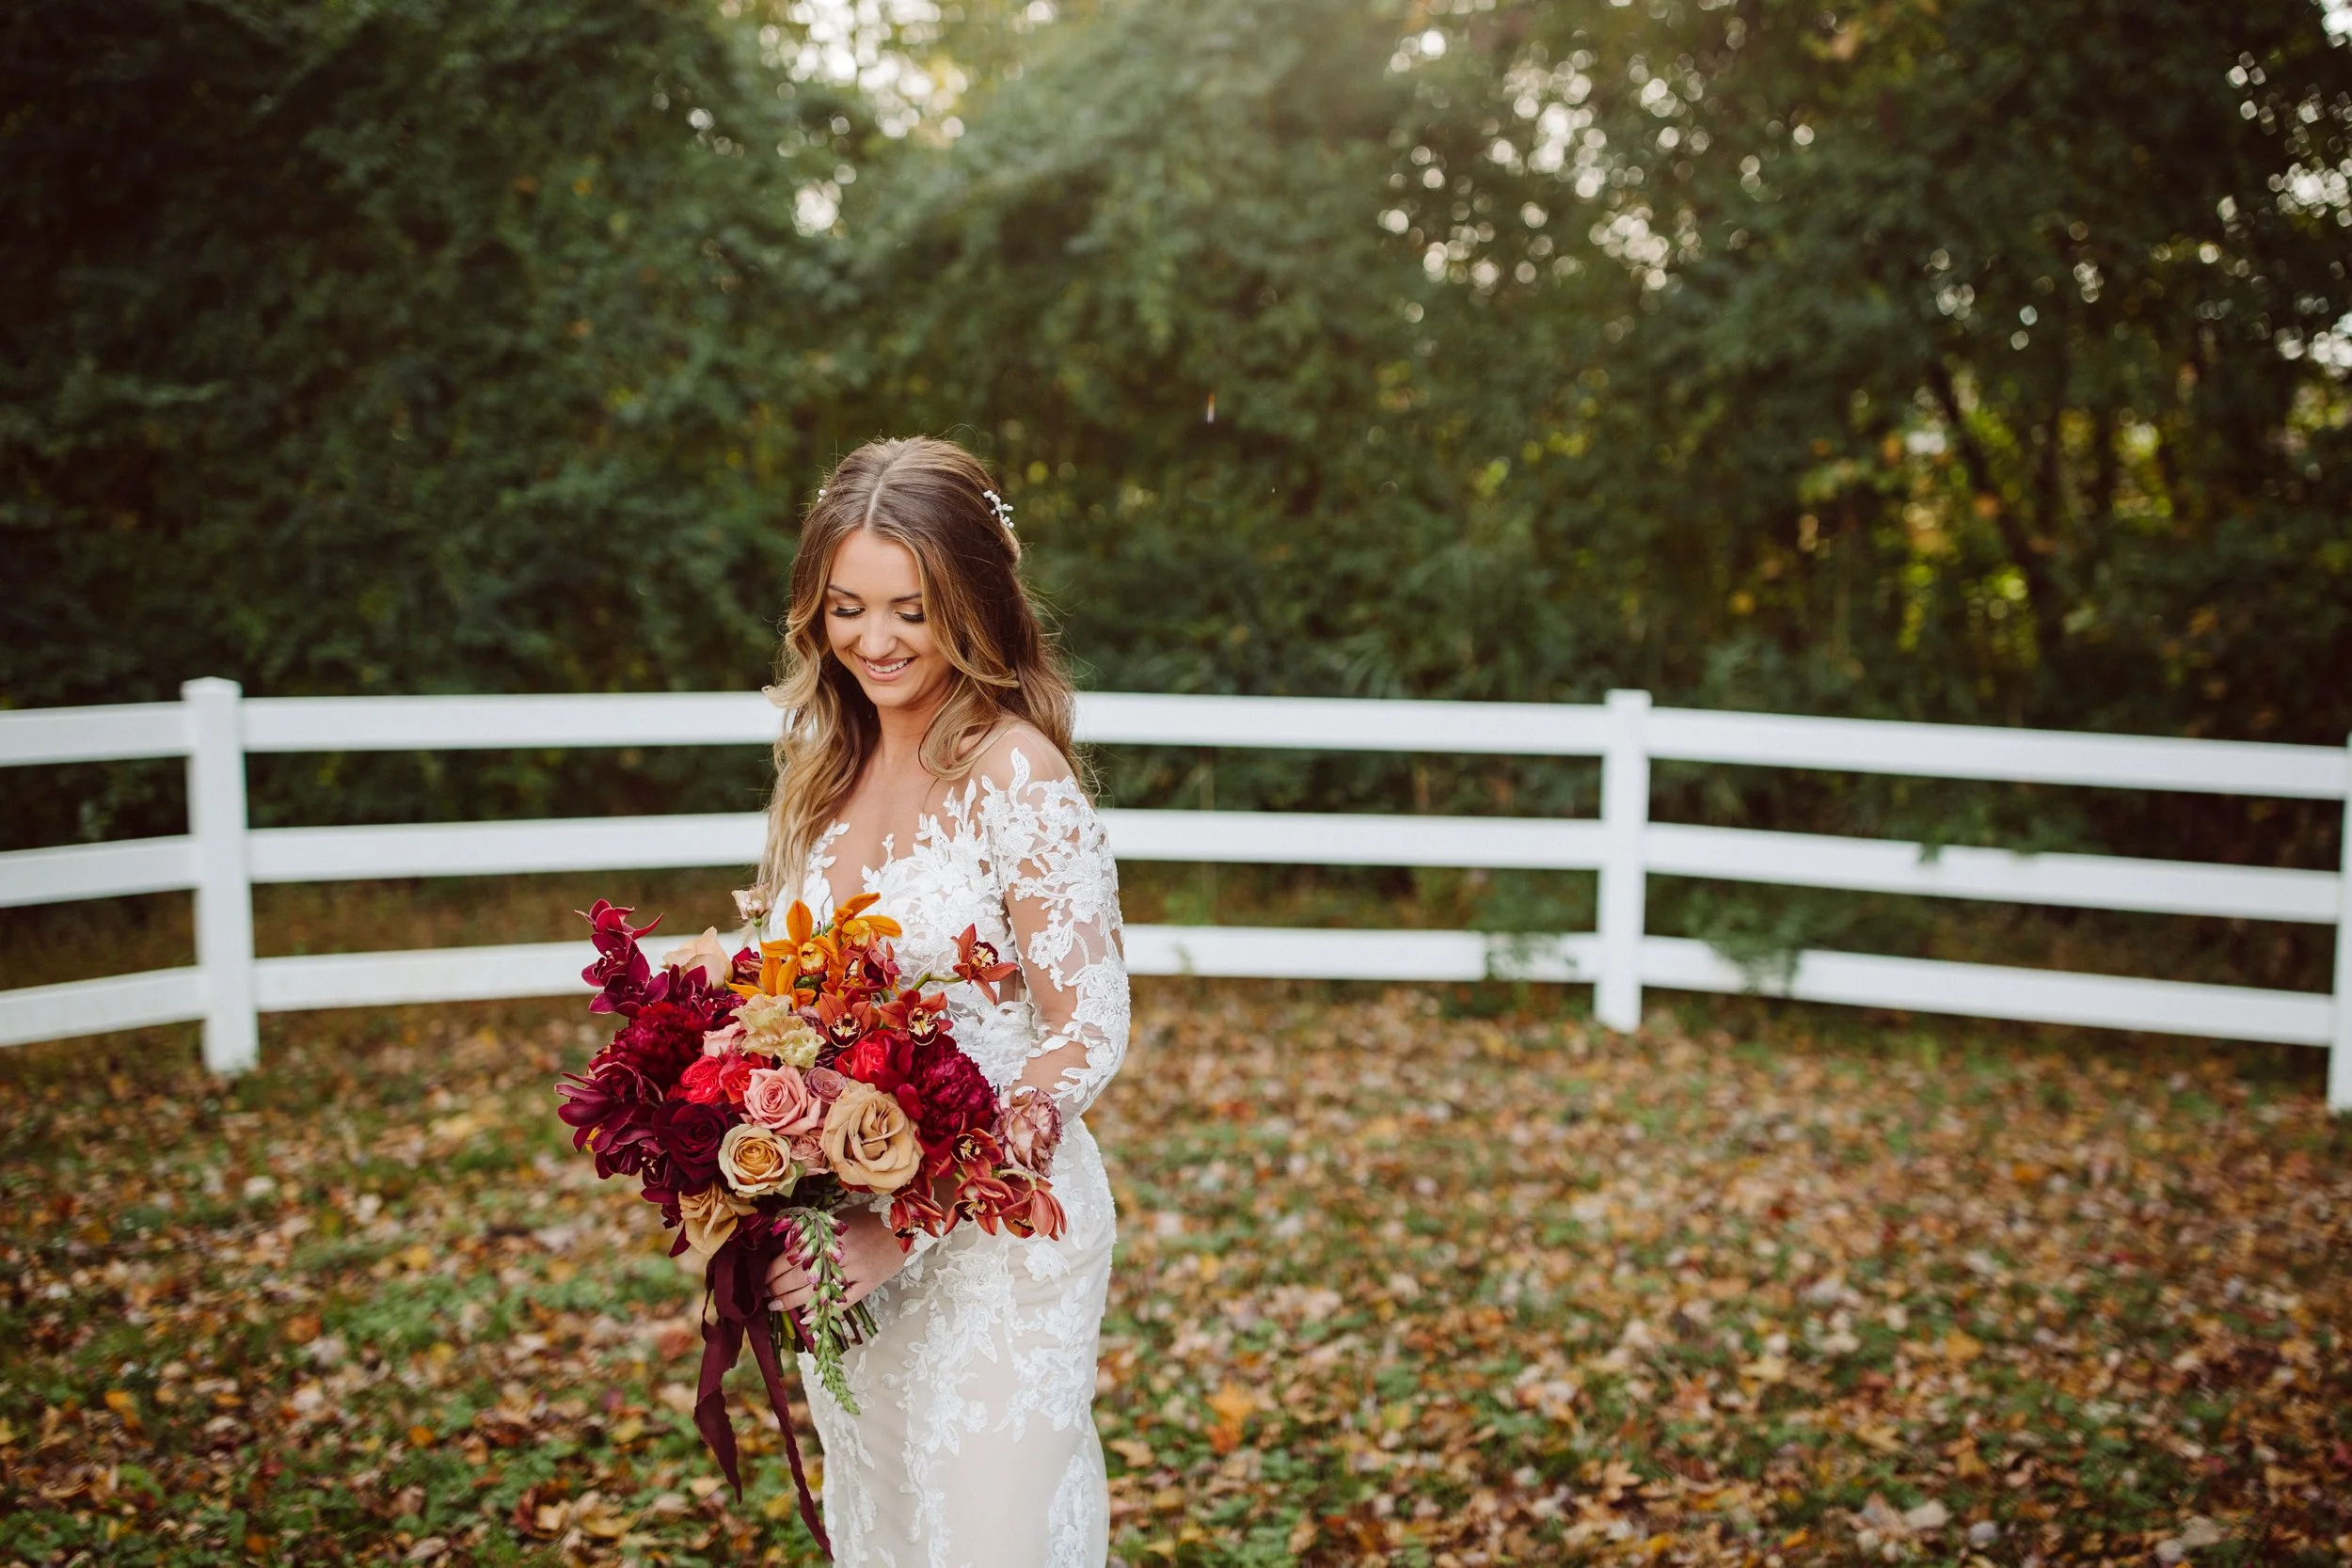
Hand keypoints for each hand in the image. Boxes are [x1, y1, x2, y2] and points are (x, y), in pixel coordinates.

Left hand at [765, 1208, 908, 1311]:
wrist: (906, 1226)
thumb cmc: (869, 1218)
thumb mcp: (838, 1218)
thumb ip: (814, 1232)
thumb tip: (782, 1248)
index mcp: (830, 1233)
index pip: (793, 1255)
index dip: (774, 1269)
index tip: (762, 1278)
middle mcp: (840, 1252)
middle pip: (800, 1275)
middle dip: (778, 1287)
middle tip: (765, 1293)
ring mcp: (856, 1270)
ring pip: (817, 1290)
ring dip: (792, 1301)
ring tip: (776, 1305)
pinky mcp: (869, 1283)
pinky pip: (844, 1301)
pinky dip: (826, 1310)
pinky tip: (809, 1316)